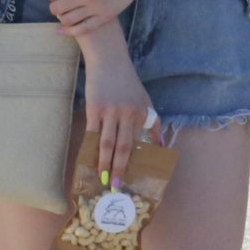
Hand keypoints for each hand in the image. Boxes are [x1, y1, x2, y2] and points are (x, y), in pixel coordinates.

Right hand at [82, 46, 155, 185]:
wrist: (110, 62)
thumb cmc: (128, 83)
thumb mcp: (146, 100)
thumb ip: (152, 122)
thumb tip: (161, 144)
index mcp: (143, 113)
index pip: (140, 142)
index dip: (136, 161)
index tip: (134, 177)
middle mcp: (129, 113)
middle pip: (123, 147)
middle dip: (120, 168)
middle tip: (116, 187)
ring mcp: (110, 112)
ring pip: (107, 143)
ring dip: (104, 163)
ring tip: (103, 179)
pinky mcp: (94, 109)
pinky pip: (92, 134)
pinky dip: (91, 149)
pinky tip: (88, 160)